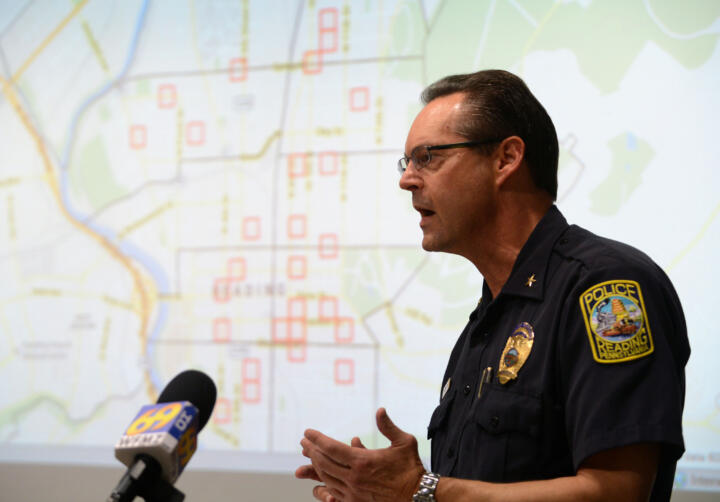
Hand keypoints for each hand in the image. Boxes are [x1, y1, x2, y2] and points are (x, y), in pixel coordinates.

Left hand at [299, 408, 425, 501]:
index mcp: (363, 461)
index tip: (307, 432)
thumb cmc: (411, 467)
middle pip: (324, 463)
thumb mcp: (403, 442)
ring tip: (309, 456)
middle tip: (304, 442)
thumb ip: (388, 426)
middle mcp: (354, 478)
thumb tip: (380, 410)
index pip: (331, 448)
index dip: (317, 439)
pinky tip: (319, 479)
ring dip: (315, 466)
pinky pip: (333, 493)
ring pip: (326, 478)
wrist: (417, 496)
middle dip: (311, 451)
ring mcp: (353, 492)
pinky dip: (323, 484)